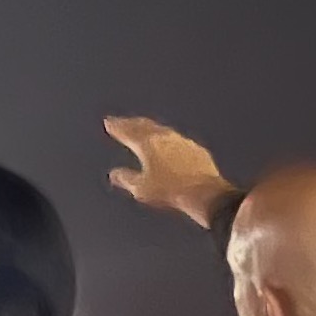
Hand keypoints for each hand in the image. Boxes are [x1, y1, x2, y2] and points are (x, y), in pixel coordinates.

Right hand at [104, 116, 238, 226]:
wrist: (205, 194)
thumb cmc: (172, 191)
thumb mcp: (141, 189)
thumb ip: (126, 178)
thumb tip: (116, 174)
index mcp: (148, 144)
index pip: (128, 131)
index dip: (117, 126)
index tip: (109, 122)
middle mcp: (165, 138)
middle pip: (144, 125)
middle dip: (131, 122)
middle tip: (122, 121)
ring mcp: (183, 142)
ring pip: (161, 129)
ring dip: (149, 128)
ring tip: (142, 128)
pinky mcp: (196, 150)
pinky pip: (178, 140)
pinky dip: (167, 139)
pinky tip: (169, 144)